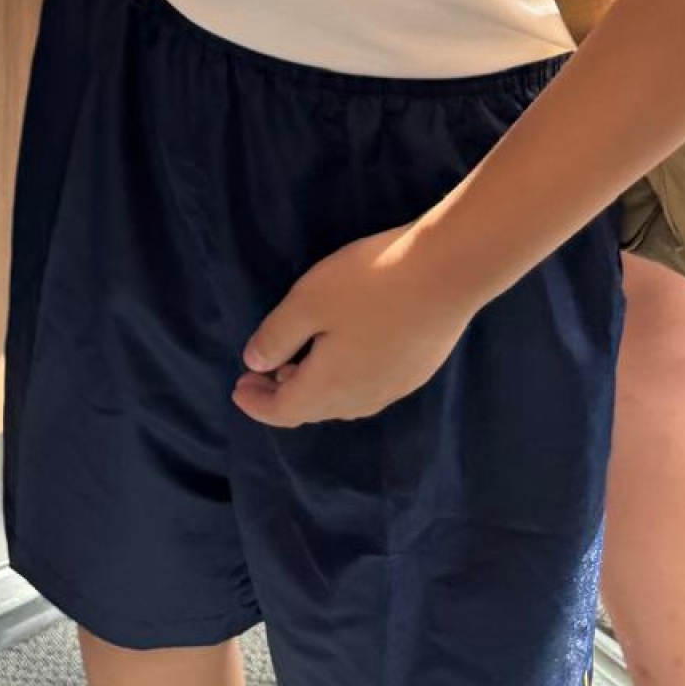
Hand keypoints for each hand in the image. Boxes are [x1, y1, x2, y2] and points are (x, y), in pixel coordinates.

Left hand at [232, 225, 471, 427]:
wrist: (446, 274)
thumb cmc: (368, 284)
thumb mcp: (308, 302)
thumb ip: (276, 336)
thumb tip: (254, 364)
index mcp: (330, 387)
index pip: (284, 411)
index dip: (256, 403)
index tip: (238, 388)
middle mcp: (363, 399)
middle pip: (313, 410)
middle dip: (281, 395)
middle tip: (259, 372)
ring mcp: (395, 388)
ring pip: (342, 401)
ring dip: (313, 387)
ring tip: (295, 363)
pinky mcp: (416, 371)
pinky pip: (367, 388)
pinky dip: (342, 380)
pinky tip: (342, 353)